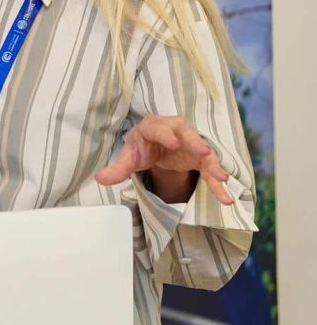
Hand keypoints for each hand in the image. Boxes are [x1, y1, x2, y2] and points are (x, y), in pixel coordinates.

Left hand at [95, 115, 232, 204]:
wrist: (156, 146)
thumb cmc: (142, 147)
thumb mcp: (130, 156)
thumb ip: (118, 168)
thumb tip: (100, 179)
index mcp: (152, 127)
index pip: (158, 128)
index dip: (165, 133)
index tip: (172, 141)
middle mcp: (175, 130)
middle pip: (186, 133)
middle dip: (195, 142)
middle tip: (204, 151)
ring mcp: (190, 143)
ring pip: (203, 151)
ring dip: (213, 164)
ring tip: (221, 177)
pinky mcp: (200, 157)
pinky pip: (210, 169)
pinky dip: (217, 182)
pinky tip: (225, 197)